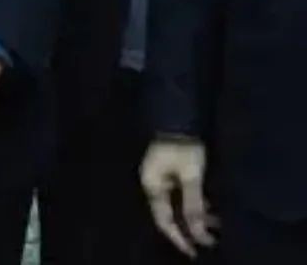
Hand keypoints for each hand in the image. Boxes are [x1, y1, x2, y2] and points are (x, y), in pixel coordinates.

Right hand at [140, 137, 217, 257]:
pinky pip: (180, 195)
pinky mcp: (170, 172)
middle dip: (190, 228)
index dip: (179, 237)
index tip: (194, 251)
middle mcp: (154, 184)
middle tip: (210, 240)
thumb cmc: (182, 147)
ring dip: (195, 216)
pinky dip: (194, 204)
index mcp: (152, 186)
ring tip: (216, 225)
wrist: (179, 117)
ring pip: (177, 205)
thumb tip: (199, 234)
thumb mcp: (191, 177)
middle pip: (170, 214)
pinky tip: (209, 208)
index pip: (163, 219)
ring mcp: (161, 177)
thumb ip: (193, 206)